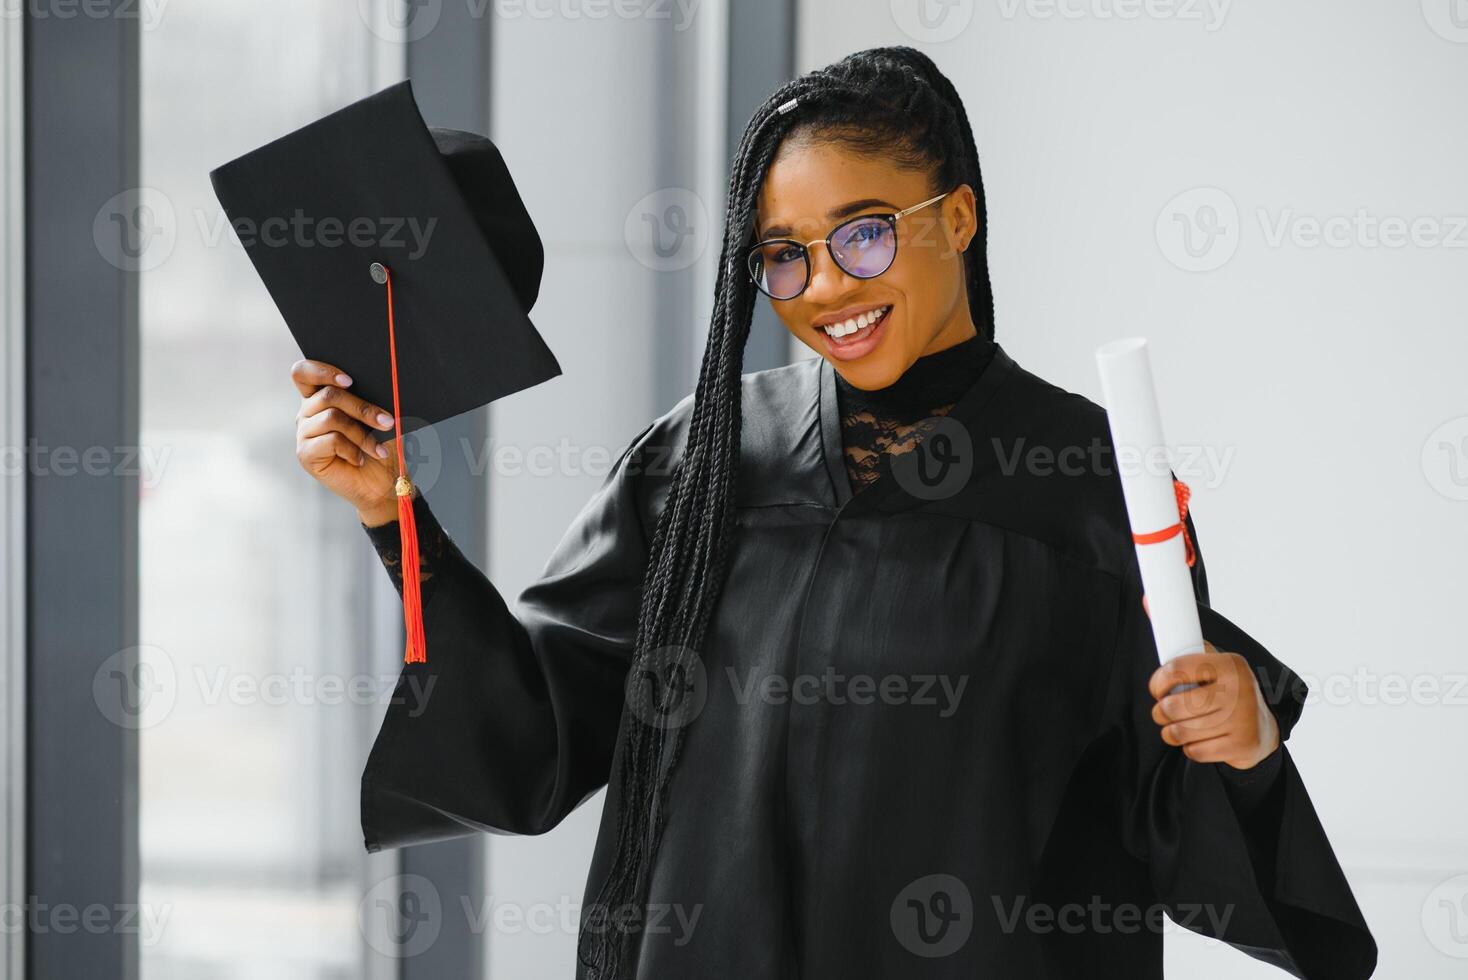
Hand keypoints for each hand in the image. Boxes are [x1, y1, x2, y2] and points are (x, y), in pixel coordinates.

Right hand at [291, 359, 402, 523]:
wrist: (382, 484)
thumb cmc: (381, 447)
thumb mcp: (379, 418)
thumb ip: (370, 399)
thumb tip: (383, 384)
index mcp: (319, 397)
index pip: (303, 373)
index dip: (322, 371)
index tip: (349, 381)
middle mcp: (307, 413)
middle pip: (327, 395)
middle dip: (362, 408)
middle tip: (388, 422)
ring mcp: (304, 433)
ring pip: (331, 417)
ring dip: (362, 434)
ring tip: (379, 449)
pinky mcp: (305, 454)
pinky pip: (330, 440)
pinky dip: (352, 450)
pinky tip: (360, 460)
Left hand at [1145, 630, 1281, 770]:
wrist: (1261, 728)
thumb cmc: (1226, 689)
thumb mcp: (1209, 660)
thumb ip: (1180, 637)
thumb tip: (1147, 600)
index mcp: (1229, 664)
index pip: (1177, 670)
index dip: (1157, 682)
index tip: (1156, 689)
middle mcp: (1239, 690)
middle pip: (1174, 706)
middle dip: (1160, 712)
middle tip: (1163, 711)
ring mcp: (1242, 720)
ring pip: (1180, 731)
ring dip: (1170, 731)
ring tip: (1175, 725)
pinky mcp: (1241, 746)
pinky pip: (1194, 751)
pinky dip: (1188, 747)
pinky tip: (1197, 739)